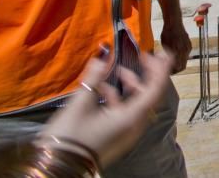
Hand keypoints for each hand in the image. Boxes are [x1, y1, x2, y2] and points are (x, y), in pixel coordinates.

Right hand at [42, 49, 174, 168]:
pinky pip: (126, 112)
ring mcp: (126, 133)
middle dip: (147, 74)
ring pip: (137, 103)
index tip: (162, 52)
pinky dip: (119, 98)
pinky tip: (101, 89)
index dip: (161, 69)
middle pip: (149, 95)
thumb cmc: (70, 136)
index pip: (155, 89)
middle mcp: (134, 126)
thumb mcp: (80, 103)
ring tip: (116, 71)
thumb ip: (94, 78)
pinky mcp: (117, 136)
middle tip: (142, 57)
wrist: (56, 169)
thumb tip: (102, 56)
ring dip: (130, 85)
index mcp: (131, 117)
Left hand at [159, 21, 191, 72]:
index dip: (173, 72)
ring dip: (179, 63)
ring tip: (171, 63)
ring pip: (185, 60)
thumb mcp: (165, 45)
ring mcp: (188, 48)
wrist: (174, 22)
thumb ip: (167, 56)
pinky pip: (186, 54)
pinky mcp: (189, 45)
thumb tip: (166, 65)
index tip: (168, 73)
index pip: (179, 67)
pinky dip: (181, 57)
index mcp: (179, 51)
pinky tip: (175, 55)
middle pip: (183, 66)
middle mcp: (185, 50)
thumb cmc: (167, 33)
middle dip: (176, 69)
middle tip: (169, 70)